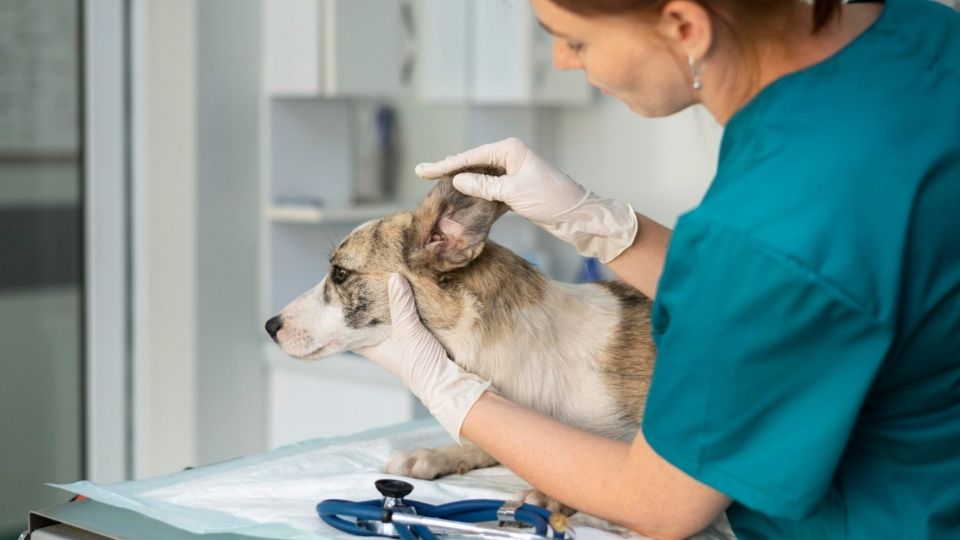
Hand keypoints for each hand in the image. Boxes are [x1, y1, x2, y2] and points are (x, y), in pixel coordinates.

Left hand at [357, 274, 490, 441]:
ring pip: (391, 319)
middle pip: (371, 321)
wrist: (447, 381)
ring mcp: (400, 342)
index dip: (345, 314)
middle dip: (370, 303)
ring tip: (386, 280)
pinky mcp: (417, 339)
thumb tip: (394, 278)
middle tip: (366, 279)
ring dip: (392, 304)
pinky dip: (408, 308)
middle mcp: (383, 345)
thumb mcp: (407, 330)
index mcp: (372, 348)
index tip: (341, 294)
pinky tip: (410, 293)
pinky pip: (408, 319)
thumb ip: (400, 304)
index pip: (351, 329)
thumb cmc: (420, 363)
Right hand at [415, 137, 637, 262]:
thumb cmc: (550, 199)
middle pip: (472, 164)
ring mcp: (511, 174)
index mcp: (508, 150)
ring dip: (461, 186)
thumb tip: (458, 180)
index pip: (470, 156)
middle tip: (423, 175)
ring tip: (438, 190)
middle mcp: (508, 157)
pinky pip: (489, 192)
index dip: (445, 164)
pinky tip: (461, 205)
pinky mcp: (514, 190)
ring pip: (479, 179)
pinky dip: (476, 199)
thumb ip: (484, 186)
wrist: (577, 216)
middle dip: (449, 171)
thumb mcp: (514, 192)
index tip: (422, 170)